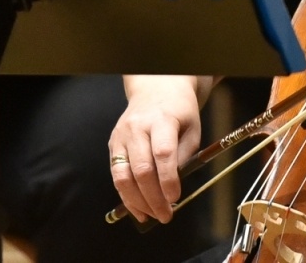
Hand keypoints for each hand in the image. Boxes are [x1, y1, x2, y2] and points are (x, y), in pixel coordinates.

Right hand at [109, 76, 203, 223]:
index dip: (168, 179)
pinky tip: (138, 209)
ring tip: (151, 216)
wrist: (155, 88)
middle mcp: (137, 127)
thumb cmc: (178, 111)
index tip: (175, 198)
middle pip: (141, 168)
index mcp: (161, 119)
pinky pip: (117, 174)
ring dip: (137, 201)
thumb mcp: (192, 128)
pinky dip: (126, 195)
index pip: (163, 153)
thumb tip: (173, 187)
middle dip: (153, 197)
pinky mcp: (113, 144)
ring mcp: (121, 135)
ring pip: (123, 175)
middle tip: (166, 215)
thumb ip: (183, 156)